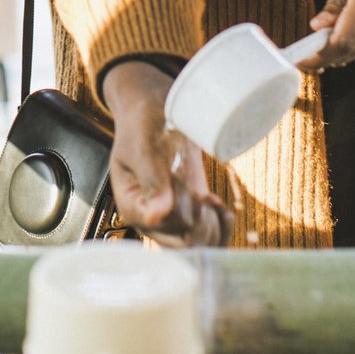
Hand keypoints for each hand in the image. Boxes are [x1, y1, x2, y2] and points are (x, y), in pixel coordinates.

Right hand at [101, 61, 234, 246]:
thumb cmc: (144, 122)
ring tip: (213, 201)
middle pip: (183, 244)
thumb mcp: (144, 144)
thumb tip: (158, 213)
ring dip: (214, 227)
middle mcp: (151, 218)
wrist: (155, 109)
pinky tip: (221, 208)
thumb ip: (151, 177)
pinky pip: (208, 236)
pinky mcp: (189, 212)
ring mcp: (170, 218)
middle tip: (204, 196)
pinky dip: (222, 227)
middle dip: (202, 224)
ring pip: (198, 245)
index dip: (186, 217)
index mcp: (132, 206)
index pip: (166, 231)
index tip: (193, 193)